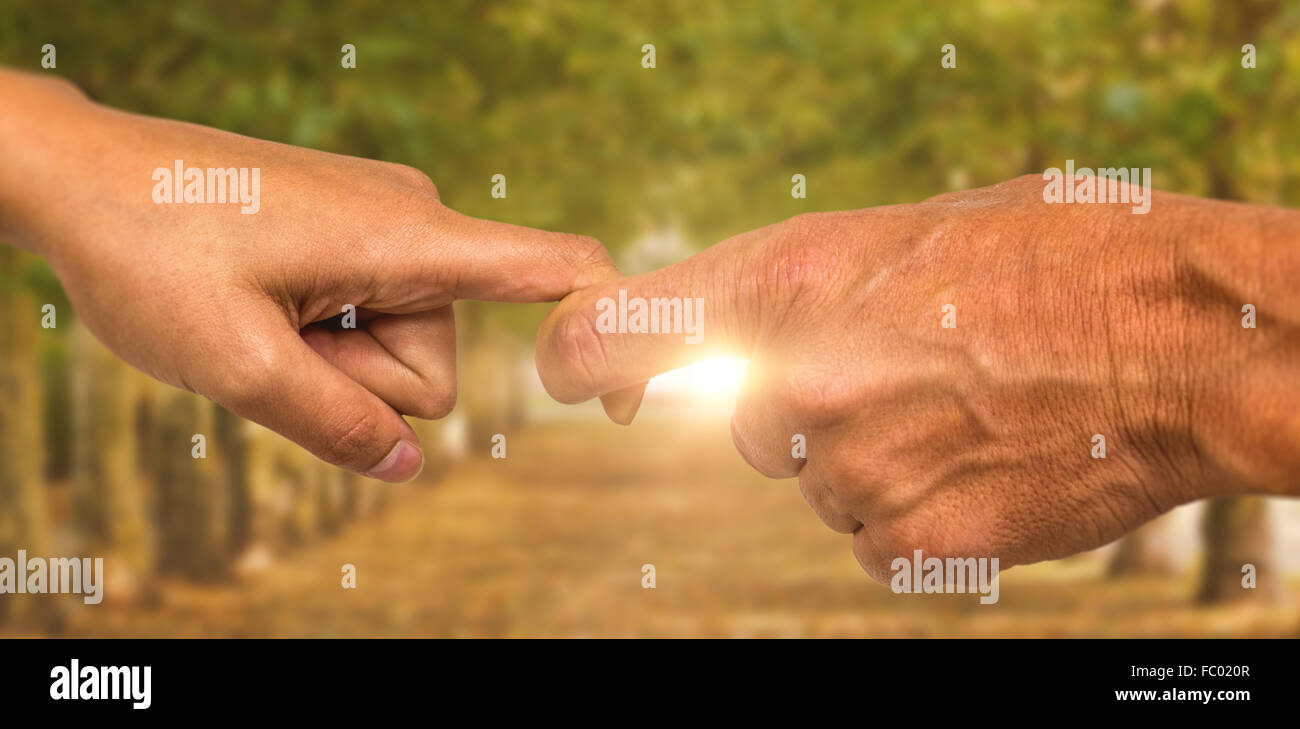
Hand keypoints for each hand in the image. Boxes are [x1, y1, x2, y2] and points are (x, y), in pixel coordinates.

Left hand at [1, 69, 618, 481]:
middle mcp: (413, 219)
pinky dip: (323, 332)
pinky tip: (263, 302)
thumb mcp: (238, 365)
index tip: (625, 400)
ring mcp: (382, 222)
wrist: (79, 171)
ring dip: (330, 359)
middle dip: (361, 382)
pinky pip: (369, 315)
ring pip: (396, 348)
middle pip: (434, 362)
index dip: (604, 331)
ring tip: (256, 316)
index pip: (550, 269)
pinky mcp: (354, 229)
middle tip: (272, 341)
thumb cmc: (151, 253)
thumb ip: (336, 426)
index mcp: (407, 237)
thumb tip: (407, 467)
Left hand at [537, 175, 1299, 579]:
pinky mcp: (903, 545)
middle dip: (804, 408)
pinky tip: (985, 462)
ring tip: (970, 410)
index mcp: (787, 279)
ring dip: (873, 459)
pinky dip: (917, 510)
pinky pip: (874, 535)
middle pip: (745, 424)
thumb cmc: (1058, 258)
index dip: (581, 358)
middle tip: (911, 371)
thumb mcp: (909, 234)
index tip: (587, 377)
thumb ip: (804, 288)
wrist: (1184, 342)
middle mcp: (795, 381)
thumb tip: (742, 339)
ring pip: (818, 484)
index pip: (608, 334)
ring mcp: (847, 473)